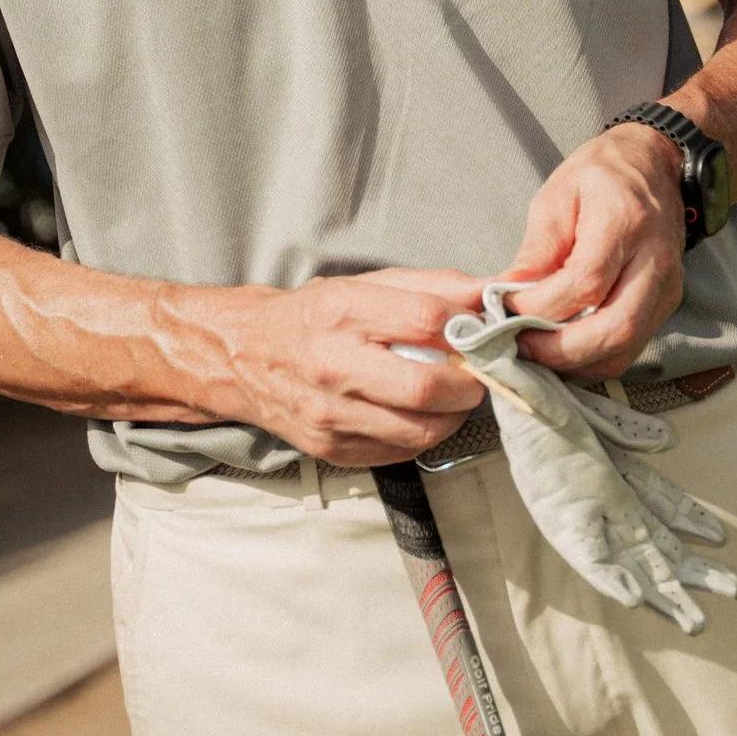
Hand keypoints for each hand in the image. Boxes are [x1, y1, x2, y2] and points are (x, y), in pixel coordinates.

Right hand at [218, 267, 486, 469]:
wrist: (244, 356)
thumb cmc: (312, 316)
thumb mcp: (366, 284)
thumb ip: (432, 286)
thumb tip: (492, 290)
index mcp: (342, 311)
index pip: (426, 319)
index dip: (466, 327)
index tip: (477, 332)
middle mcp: (332, 365)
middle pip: (425, 387)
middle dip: (468, 384)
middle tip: (475, 374)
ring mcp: (330, 414)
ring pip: (420, 430)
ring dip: (452, 415)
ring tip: (450, 396)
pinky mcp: (331, 448)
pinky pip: (401, 451)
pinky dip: (423, 434)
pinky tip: (419, 415)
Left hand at [495, 127, 686, 379]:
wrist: (654, 165)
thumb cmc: (601, 174)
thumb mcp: (556, 197)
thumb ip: (535, 250)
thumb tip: (503, 295)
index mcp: (624, 220)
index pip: (586, 282)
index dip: (541, 306)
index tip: (505, 309)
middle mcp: (654, 259)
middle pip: (615, 328)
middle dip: (561, 351)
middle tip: (520, 347)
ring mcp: (667, 286)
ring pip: (626, 348)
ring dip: (577, 362)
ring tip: (537, 353)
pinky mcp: (667, 304)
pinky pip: (631, 347)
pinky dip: (594, 359)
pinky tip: (563, 351)